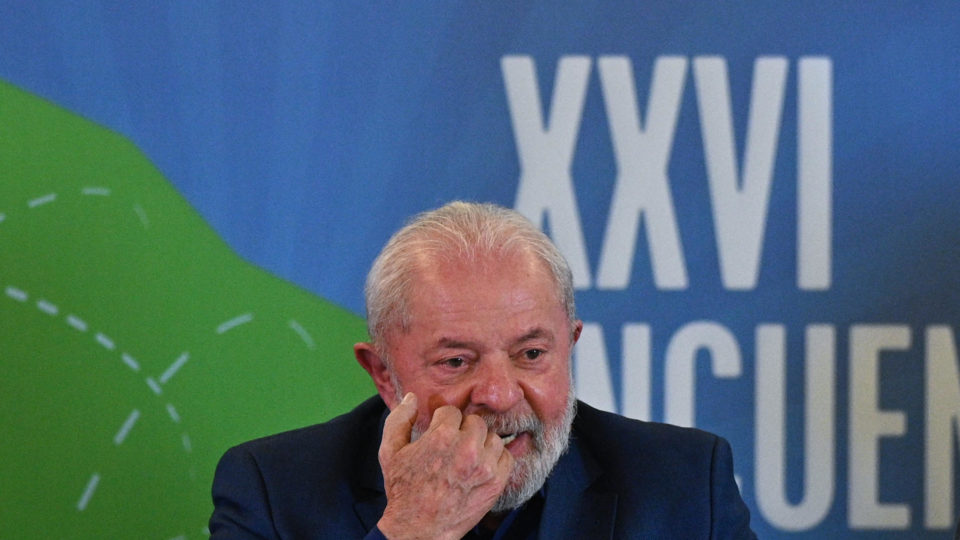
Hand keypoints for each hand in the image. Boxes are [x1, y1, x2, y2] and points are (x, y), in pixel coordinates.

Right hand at [376, 393, 513, 539]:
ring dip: (481, 443)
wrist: (418, 530)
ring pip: (492, 437)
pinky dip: (496, 459)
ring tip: (467, 456)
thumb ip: (399, 419)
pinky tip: (481, 466)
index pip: (452, 411)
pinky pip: (506, 457)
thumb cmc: (403, 490)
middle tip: (453, 445)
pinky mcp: (496, 483)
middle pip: (475, 421)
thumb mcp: (390, 452)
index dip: (442, 421)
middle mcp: (467, 448)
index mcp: (442, 436)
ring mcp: (484, 466)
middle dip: (463, 430)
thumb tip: (412, 398)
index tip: (438, 434)